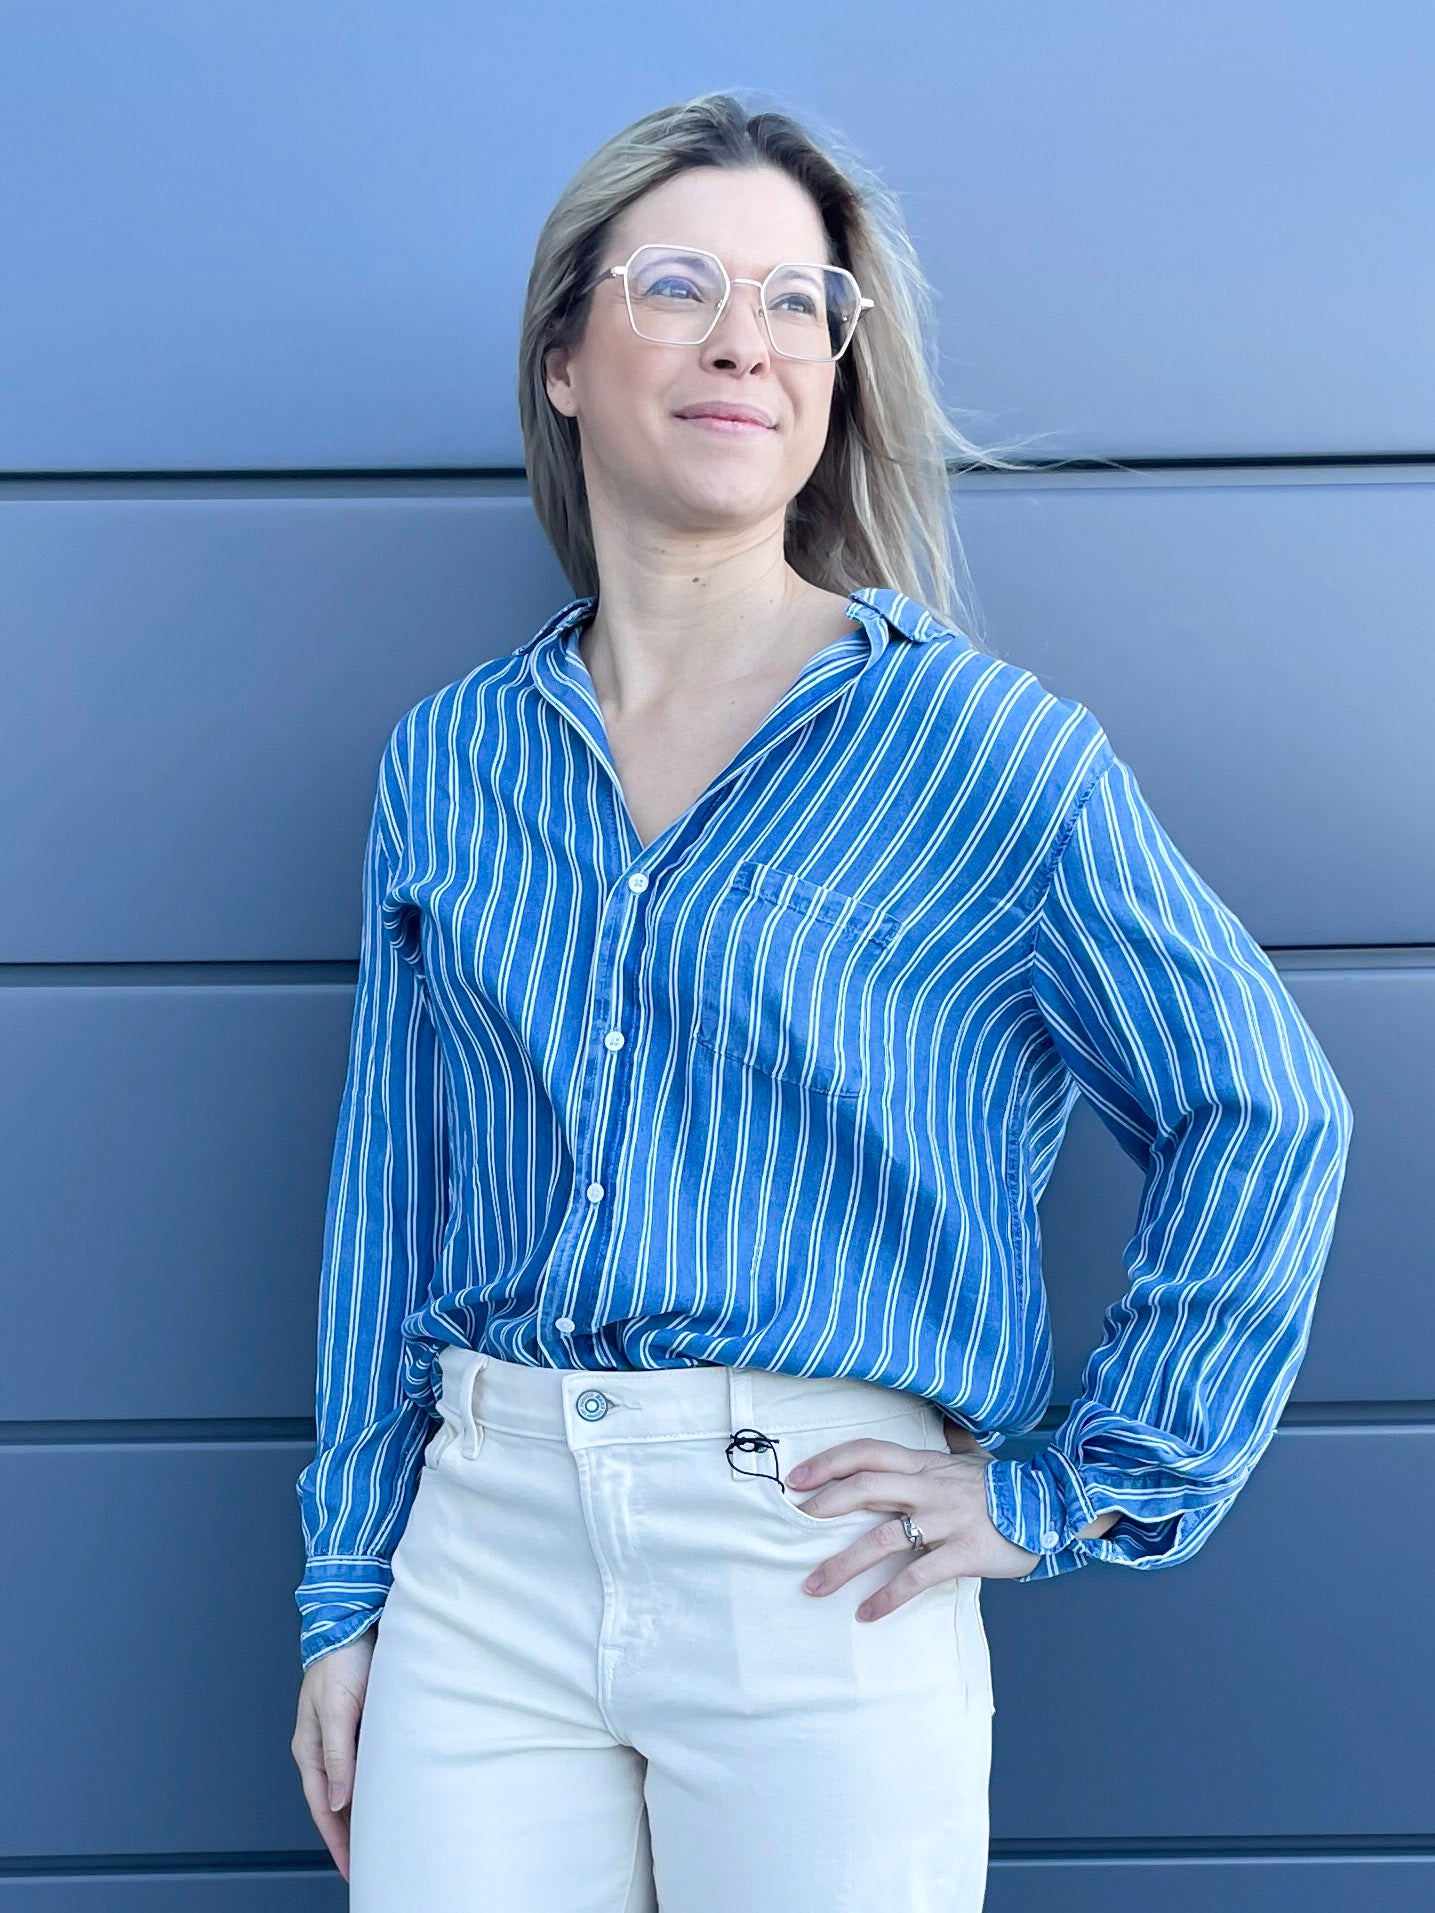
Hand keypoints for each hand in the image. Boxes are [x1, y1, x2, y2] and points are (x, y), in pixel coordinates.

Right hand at [290, 1623, 377, 1882]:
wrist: (351, 1621)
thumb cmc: (341, 1660)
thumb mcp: (337, 1709)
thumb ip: (337, 1755)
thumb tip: (337, 1802)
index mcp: (310, 1749)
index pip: (322, 1807)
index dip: (337, 1840)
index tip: (352, 1868)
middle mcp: (322, 1747)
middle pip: (334, 1802)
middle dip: (348, 1835)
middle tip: (370, 1864)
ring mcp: (339, 1736)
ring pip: (349, 1785)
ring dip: (360, 1812)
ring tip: (380, 1839)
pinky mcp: (357, 1723)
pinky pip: (362, 1765)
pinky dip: (370, 1786)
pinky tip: (386, 1795)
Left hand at [785, 1419, 1040, 1620]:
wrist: (1050, 1506)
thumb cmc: (997, 1491)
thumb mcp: (957, 1467)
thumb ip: (923, 1467)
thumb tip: (886, 1466)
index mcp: (923, 1464)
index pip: (866, 1452)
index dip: (828, 1462)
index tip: (795, 1479)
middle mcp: (929, 1487)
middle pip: (864, 1488)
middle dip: (823, 1507)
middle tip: (792, 1526)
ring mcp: (945, 1519)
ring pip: (881, 1539)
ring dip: (842, 1565)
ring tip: (814, 1586)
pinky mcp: (964, 1552)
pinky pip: (916, 1576)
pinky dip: (887, 1596)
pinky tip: (866, 1613)